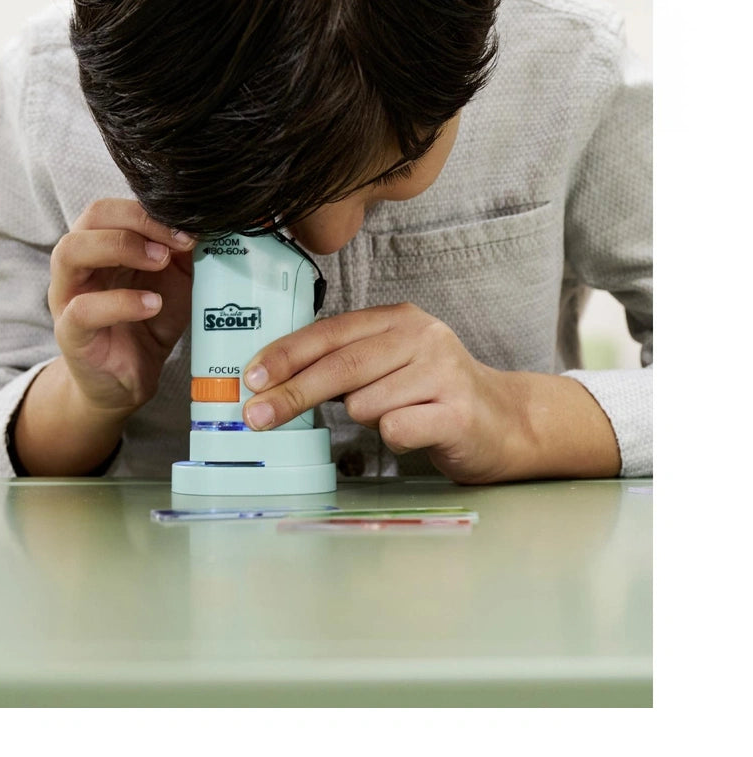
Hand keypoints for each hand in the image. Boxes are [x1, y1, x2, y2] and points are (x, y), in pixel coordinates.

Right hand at [48, 198, 194, 416]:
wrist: (129, 377)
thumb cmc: (148, 322)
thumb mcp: (175, 281)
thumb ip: (185, 253)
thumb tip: (207, 224)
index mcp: (101, 243)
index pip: (115, 206)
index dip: (152, 211)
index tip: (189, 228)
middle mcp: (78, 262)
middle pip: (92, 217)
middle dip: (139, 221)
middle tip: (176, 243)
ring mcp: (68, 296)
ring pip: (71, 251)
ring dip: (121, 248)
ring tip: (160, 263)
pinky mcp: (70, 332)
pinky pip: (83, 309)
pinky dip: (121, 302)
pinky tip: (152, 304)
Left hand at [241, 302, 620, 483]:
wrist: (505, 422)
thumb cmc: (433, 394)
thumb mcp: (389, 363)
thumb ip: (343, 361)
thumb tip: (274, 380)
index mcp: (398, 319)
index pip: (329, 332)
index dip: (285, 355)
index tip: (251, 378)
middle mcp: (422, 337)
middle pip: (339, 367)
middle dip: (291, 394)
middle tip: (256, 418)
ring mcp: (443, 371)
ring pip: (365, 403)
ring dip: (365, 419)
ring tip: (396, 415)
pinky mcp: (457, 412)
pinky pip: (395, 428)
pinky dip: (393, 438)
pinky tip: (415, 431)